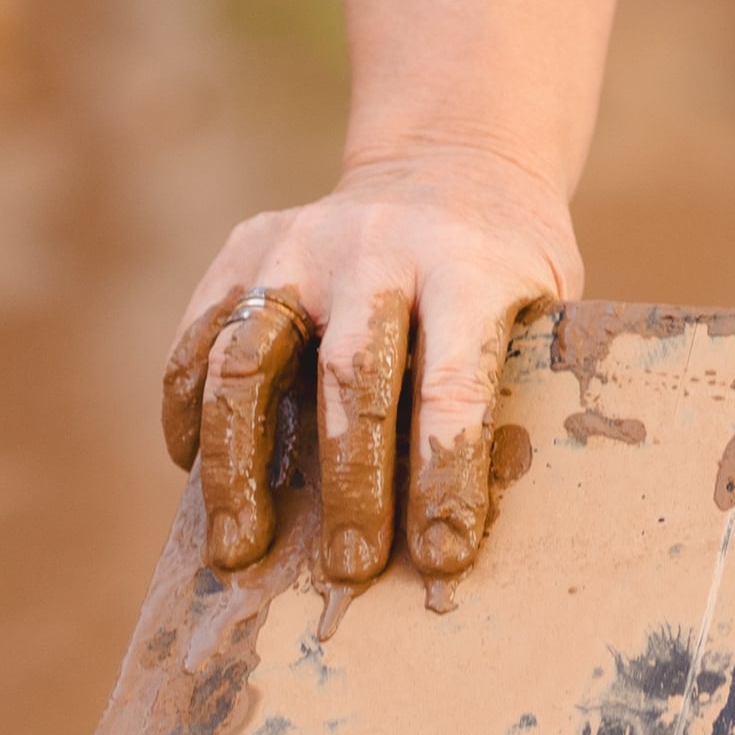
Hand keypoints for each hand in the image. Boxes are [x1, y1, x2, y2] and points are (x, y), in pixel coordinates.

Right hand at [160, 147, 582, 591]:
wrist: (450, 164)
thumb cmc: (506, 272)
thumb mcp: (545, 309)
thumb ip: (514, 389)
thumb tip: (474, 532)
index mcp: (469, 266)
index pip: (454, 380)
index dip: (445, 474)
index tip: (443, 556)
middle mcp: (380, 246)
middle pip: (350, 374)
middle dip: (348, 484)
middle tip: (349, 570)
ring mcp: (303, 241)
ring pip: (248, 355)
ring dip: (239, 462)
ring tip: (235, 547)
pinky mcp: (247, 245)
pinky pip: (200, 333)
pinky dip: (188, 408)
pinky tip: (195, 470)